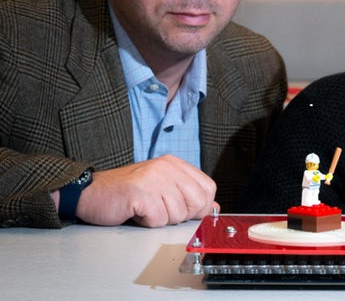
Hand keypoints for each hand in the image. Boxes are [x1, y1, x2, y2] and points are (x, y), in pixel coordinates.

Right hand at [76, 155, 218, 226]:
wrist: (90, 192)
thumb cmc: (126, 193)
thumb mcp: (162, 188)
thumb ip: (187, 195)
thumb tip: (213, 208)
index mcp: (175, 164)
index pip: (208, 188)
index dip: (202, 206)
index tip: (187, 211)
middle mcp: (167, 167)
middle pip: (198, 202)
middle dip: (183, 215)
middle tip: (162, 211)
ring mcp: (155, 178)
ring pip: (179, 214)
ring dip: (162, 219)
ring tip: (146, 209)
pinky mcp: (142, 193)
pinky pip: (159, 219)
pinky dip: (148, 222)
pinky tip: (137, 212)